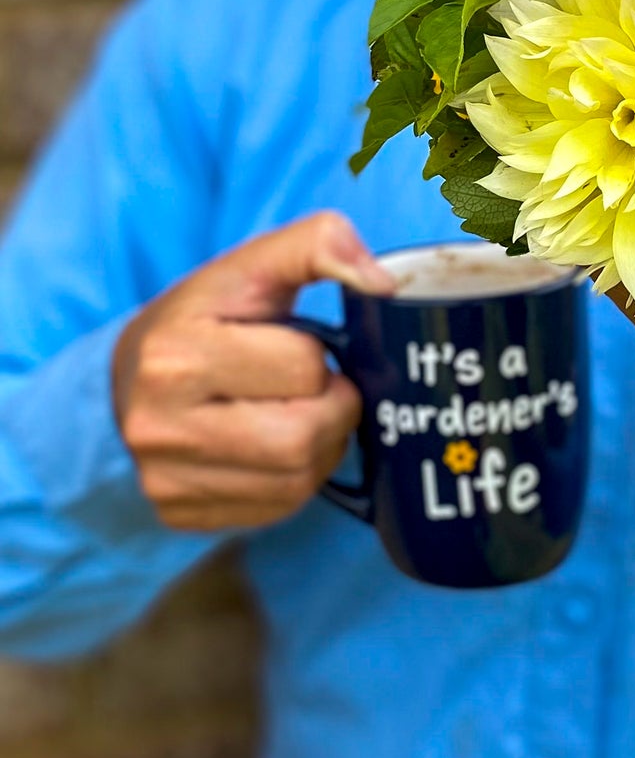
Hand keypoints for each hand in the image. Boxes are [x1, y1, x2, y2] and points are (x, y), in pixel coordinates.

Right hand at [113, 212, 393, 531]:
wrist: (129, 378)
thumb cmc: (205, 317)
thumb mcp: (252, 265)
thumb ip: (319, 244)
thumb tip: (382, 283)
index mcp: (175, 356)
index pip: (301, 367)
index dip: (317, 355)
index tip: (298, 346)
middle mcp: (159, 426)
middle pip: (301, 439)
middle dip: (332, 410)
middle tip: (318, 389)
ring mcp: (165, 479)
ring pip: (296, 482)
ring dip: (321, 447)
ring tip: (302, 414)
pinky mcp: (177, 514)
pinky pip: (275, 510)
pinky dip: (295, 480)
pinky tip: (278, 448)